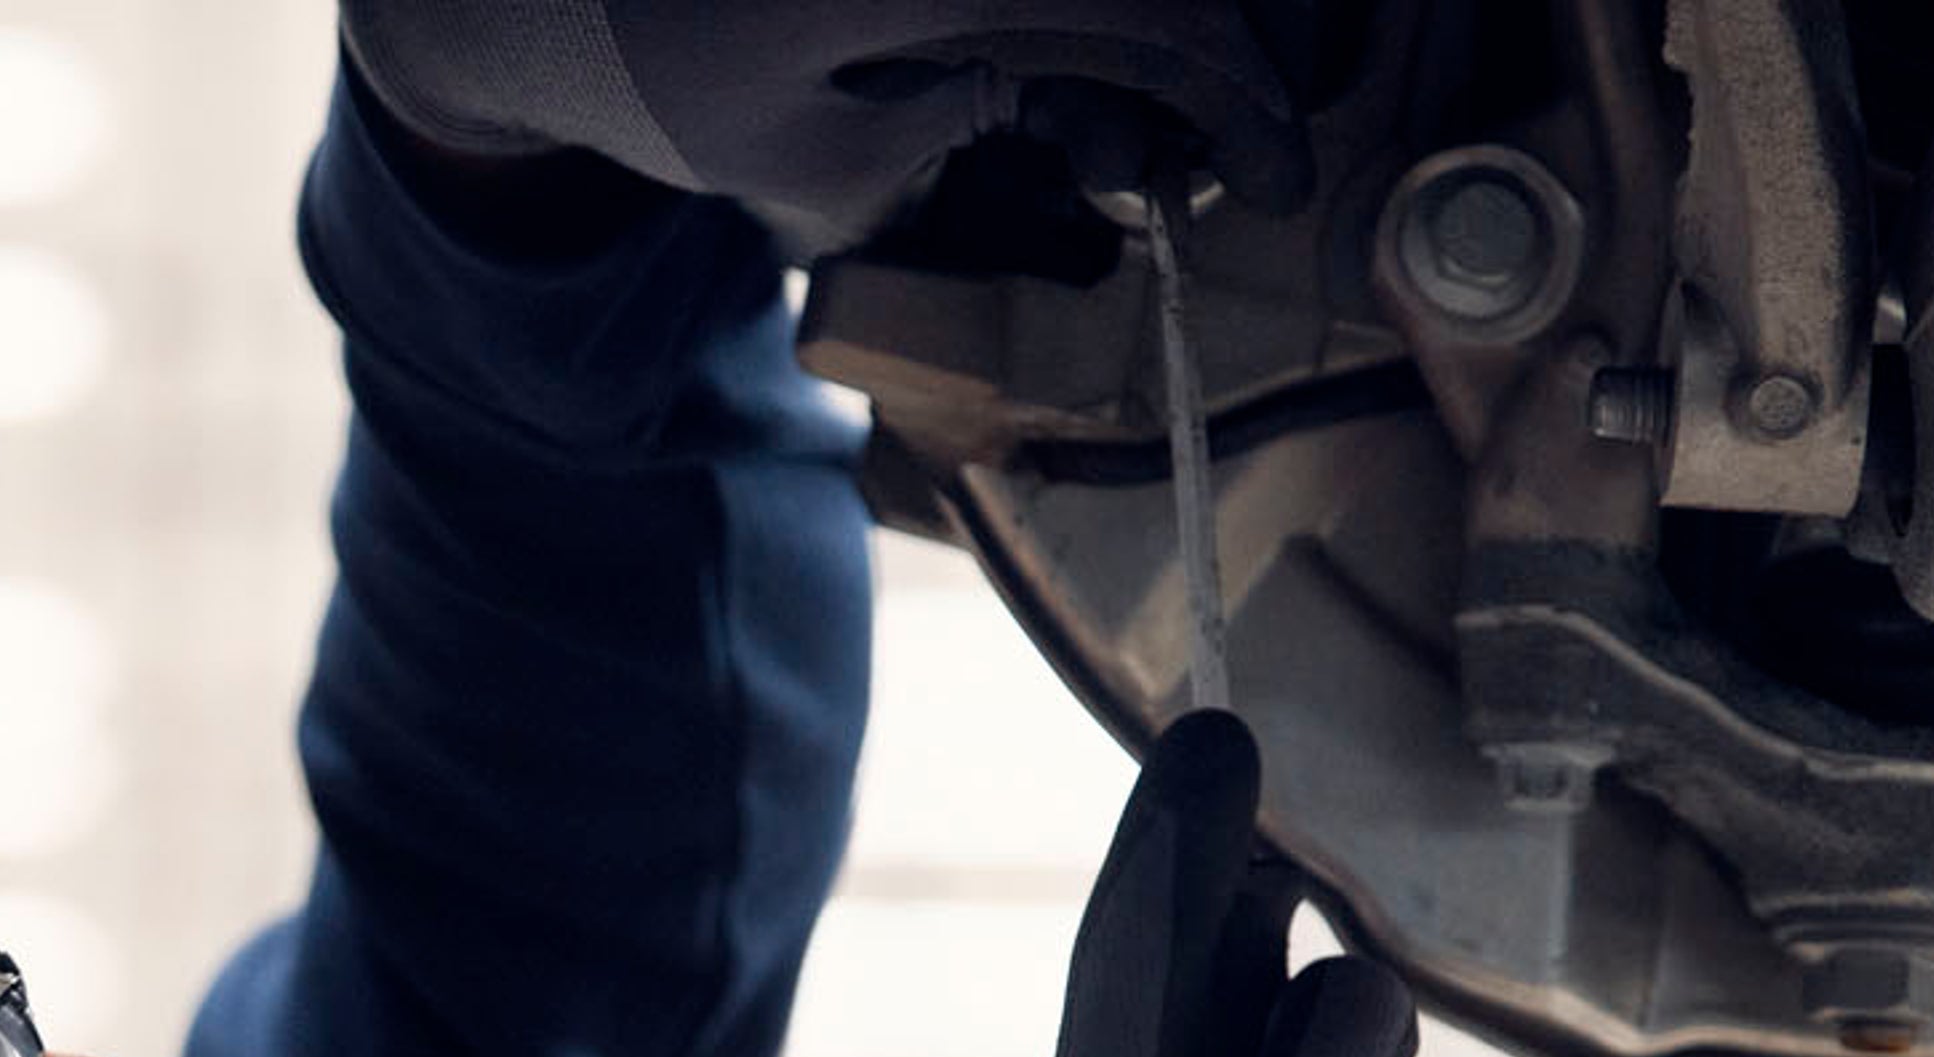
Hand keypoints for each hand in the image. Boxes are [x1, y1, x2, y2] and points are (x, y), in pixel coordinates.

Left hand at [333, 2, 1314, 244]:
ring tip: (1103, 118)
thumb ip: (995, 107)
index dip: (1233, 88)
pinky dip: (1067, 18)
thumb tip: (1132, 106)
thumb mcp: (833, 155)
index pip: (1147, 4)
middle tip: (1196, 136)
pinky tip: (1054, 68)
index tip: (1275, 164)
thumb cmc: (658, 78)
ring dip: (1138, 25)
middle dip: (1202, 40)